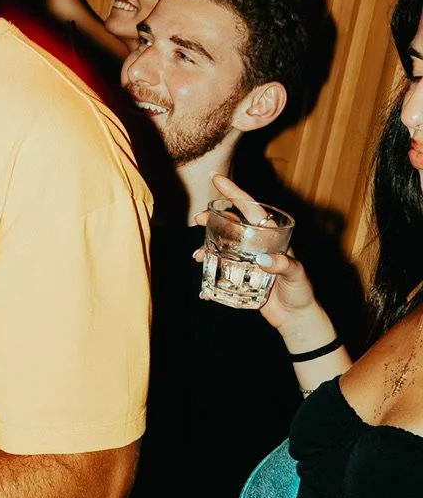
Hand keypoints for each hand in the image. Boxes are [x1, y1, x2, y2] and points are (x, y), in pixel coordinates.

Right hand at [194, 175, 328, 348]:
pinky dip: (210, 277)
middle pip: (231, 224)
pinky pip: (221, 271)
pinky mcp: (240, 276)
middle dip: (213, 219)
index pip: (251, 209)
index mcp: (271, 236)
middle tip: (198, 219)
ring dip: (207, 247)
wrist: (296, 318)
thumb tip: (263, 259)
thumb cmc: (300, 292)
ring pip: (222, 245)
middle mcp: (256, 244)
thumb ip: (284, 265)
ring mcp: (246, 259)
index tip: (216, 179)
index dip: (234, 192)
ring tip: (197, 255)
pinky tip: (204, 287)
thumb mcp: (296, 275)